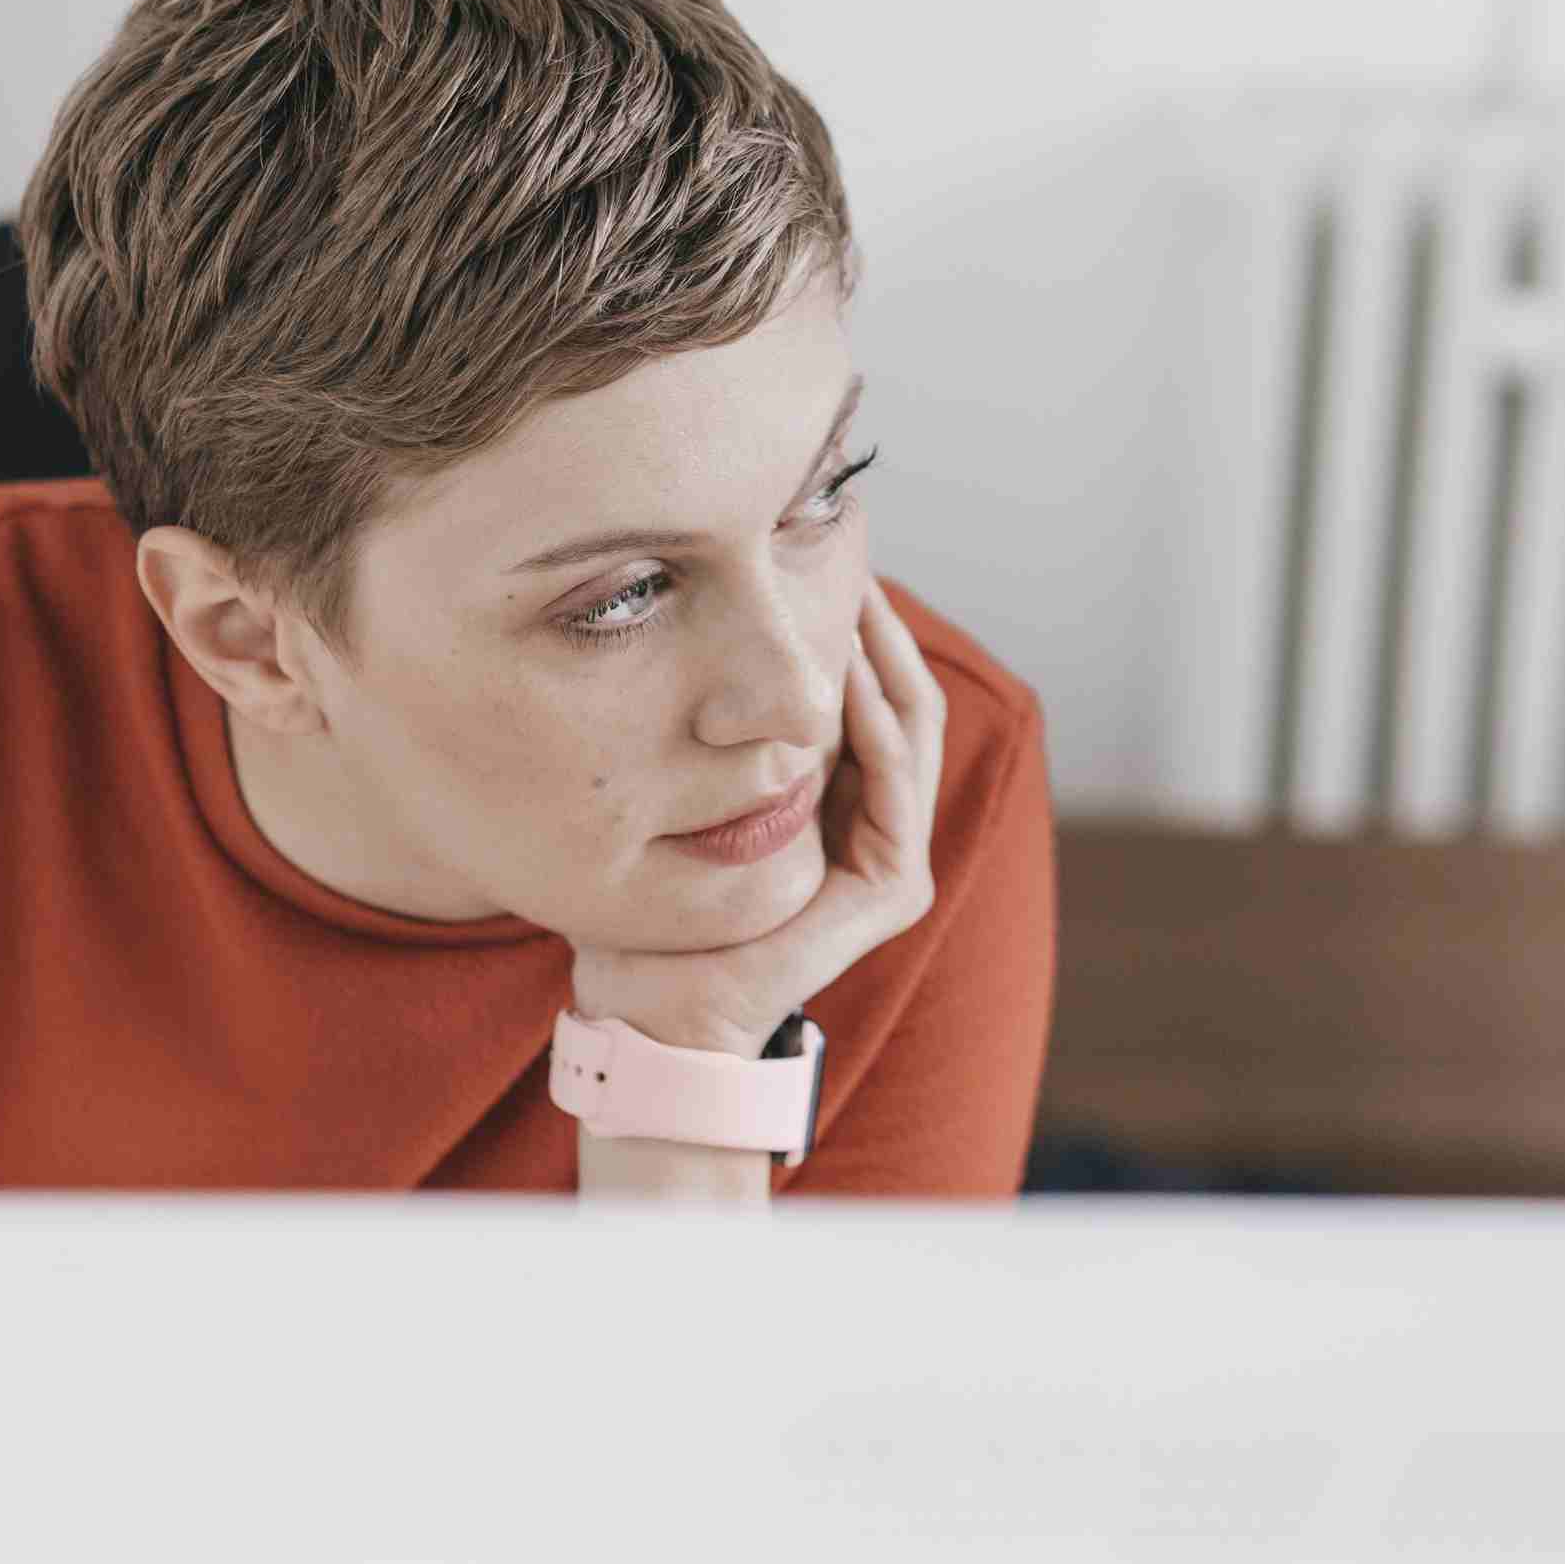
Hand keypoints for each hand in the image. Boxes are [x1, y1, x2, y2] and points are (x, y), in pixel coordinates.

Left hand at [567, 576, 945, 1058]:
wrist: (655, 1008)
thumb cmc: (653, 906)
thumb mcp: (680, 794)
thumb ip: (698, 736)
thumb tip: (664, 642)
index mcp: (838, 804)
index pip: (863, 695)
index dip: (852, 627)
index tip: (815, 557)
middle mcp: (878, 827)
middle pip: (899, 699)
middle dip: (877, 625)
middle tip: (849, 555)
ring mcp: (894, 859)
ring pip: (911, 728)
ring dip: (885, 656)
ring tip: (857, 589)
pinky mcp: (893, 887)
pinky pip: (894, 784)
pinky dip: (876, 722)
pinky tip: (850, 671)